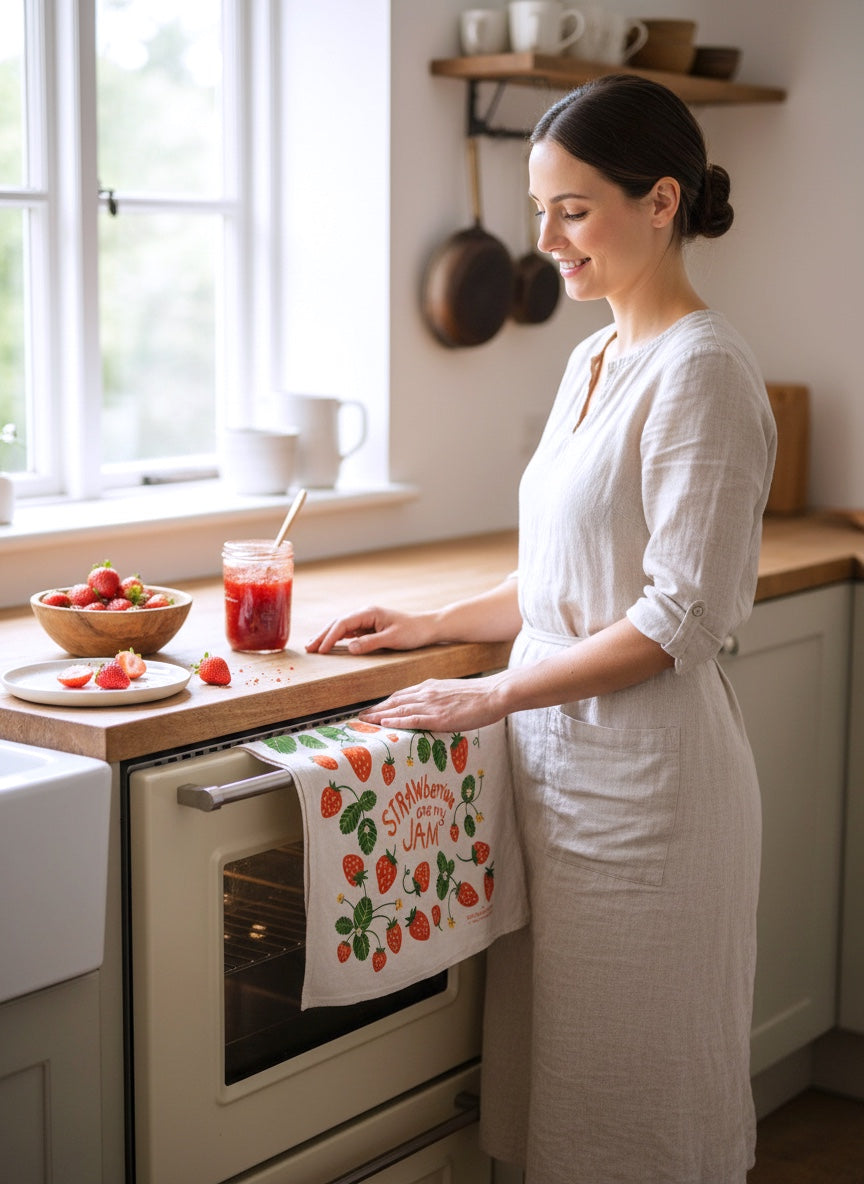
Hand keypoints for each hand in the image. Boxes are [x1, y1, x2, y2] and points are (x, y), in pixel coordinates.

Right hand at [306, 606, 437, 654]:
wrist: (427, 627)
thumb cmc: (413, 632)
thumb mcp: (393, 639)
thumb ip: (370, 643)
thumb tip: (349, 648)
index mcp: (369, 612)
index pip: (343, 624)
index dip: (329, 637)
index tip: (321, 650)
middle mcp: (365, 613)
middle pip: (338, 623)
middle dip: (322, 635)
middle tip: (308, 649)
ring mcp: (366, 620)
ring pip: (341, 627)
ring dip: (327, 636)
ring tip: (313, 647)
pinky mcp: (369, 627)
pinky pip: (349, 632)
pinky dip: (337, 638)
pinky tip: (329, 645)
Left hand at [359, 673, 508, 732]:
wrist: (494, 694)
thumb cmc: (478, 695)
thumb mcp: (452, 691)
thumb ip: (437, 697)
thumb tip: (429, 707)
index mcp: (430, 686)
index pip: (400, 694)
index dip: (384, 702)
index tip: (373, 709)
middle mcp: (426, 693)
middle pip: (394, 701)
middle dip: (375, 709)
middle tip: (360, 717)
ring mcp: (431, 705)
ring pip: (398, 709)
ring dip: (379, 716)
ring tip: (364, 722)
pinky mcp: (439, 717)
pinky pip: (412, 720)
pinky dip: (396, 721)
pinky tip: (384, 724)